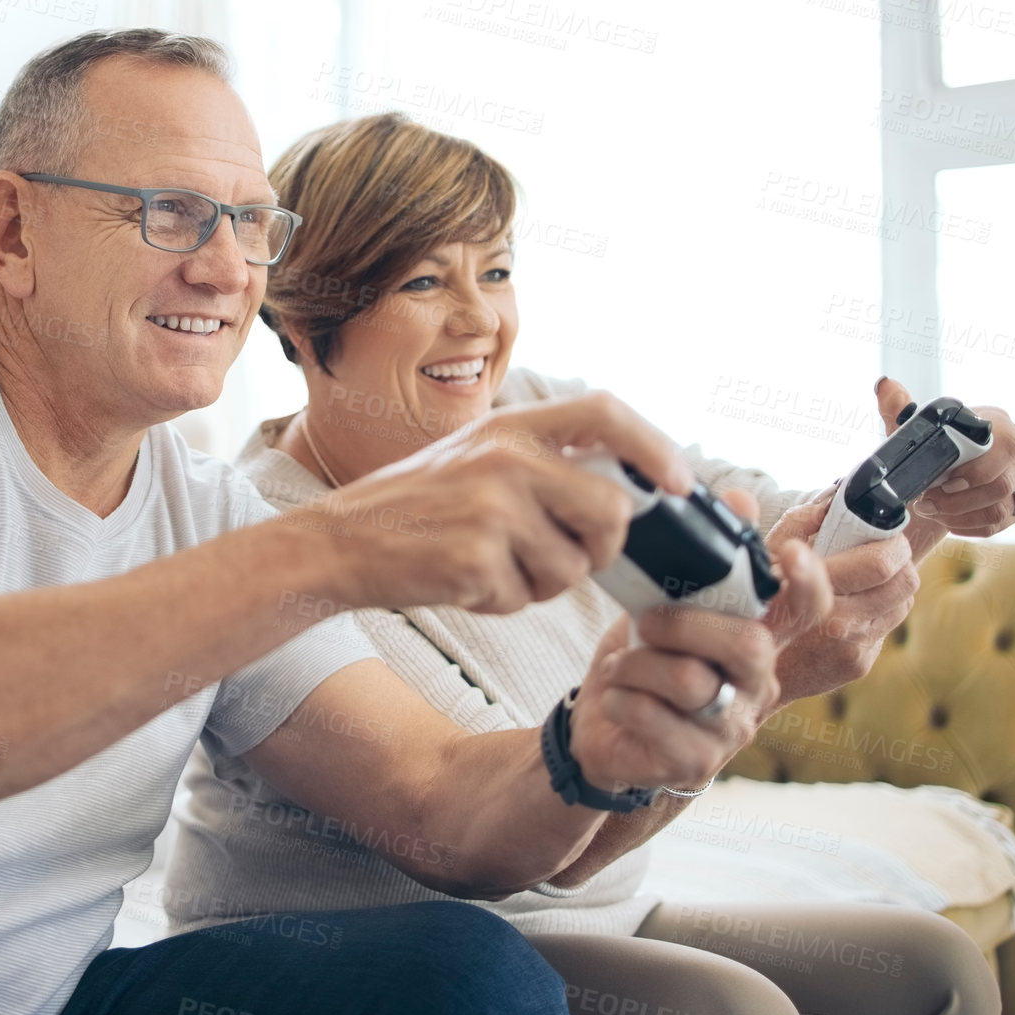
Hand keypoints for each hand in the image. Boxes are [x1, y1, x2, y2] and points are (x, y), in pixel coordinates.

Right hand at [303, 391, 697, 614]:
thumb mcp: (473, 458)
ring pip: (572, 566)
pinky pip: (525, 597)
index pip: (606, 412)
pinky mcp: (475, 560)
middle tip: (564, 556)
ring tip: (492, 566)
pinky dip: (502, 603)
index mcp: (509, 425)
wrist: (335, 543)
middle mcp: (505, 458)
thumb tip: (626, 494)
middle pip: (611, 509)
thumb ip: (541, 465)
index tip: (679, 483)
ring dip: (543, 582)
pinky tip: (463, 583)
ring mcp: (491, 509)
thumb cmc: (413, 508)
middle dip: (601, 547)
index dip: (654, 446)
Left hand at [564, 505, 832, 792]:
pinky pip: (656, 719)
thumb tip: (739, 496)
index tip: (792, 552)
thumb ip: (699, 560)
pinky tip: (615, 698)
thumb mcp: (662, 603)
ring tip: (618, 667)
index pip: (806, 612)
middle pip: (748, 645)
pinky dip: (622, 699)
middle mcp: (757, 685)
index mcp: (757, 641)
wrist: (598, 727)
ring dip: (637, 665)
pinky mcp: (696, 762)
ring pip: (690, 681)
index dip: (807, 583)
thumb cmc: (641, 661)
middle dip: (685, 623)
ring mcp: (731, 729)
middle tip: (644, 623)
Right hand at [765, 492, 918, 702]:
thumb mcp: (763, 556)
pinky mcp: (859, 664)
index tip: (881, 529)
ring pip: (903, 603)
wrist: (740, 676)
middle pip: (905, 581)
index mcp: (816, 593)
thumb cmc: (748, 608)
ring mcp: (853, 649)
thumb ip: (801, 523)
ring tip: (866, 574)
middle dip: (898, 558)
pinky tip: (851, 602)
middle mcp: (840, 625)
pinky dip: (876, 608)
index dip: (891, 539)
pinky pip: (886, 625)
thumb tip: (838, 502)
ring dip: (891, 583)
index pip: (882, 564)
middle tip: (881, 546)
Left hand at [875, 377, 1014, 543]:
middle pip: (1000, 485)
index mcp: (999, 424)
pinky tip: (948, 521)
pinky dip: (970, 526)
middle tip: (926, 503)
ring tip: (933, 511)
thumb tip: (886, 386)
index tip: (938, 483)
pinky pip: (1000, 524)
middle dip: (957, 501)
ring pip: (1000, 510)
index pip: (1002, 448)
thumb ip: (898, 407)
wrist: (947, 468)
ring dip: (960, 516)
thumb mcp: (914, 427)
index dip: (971, 472)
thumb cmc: (933, 444)